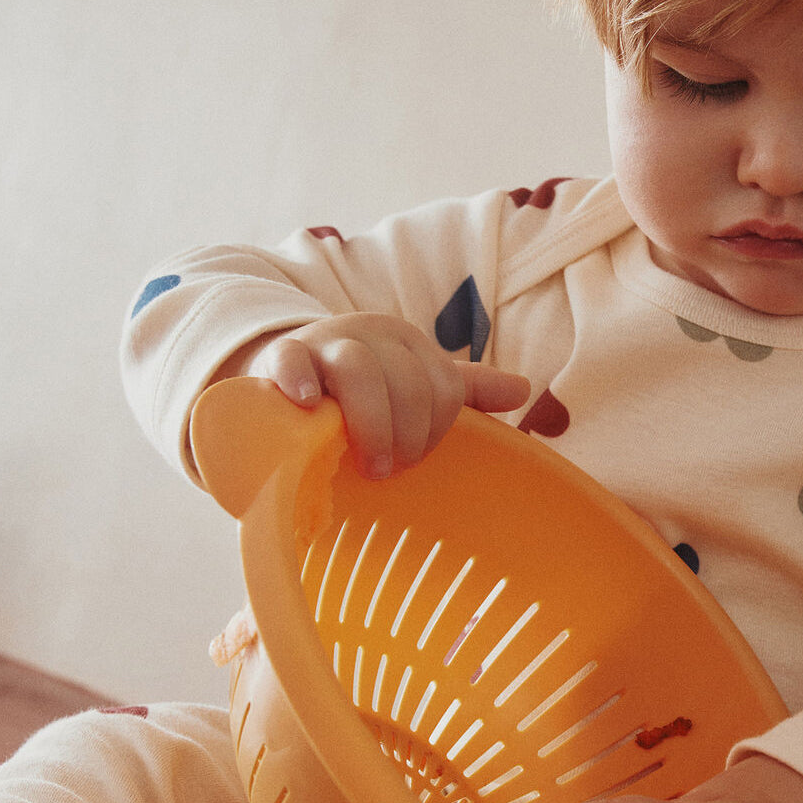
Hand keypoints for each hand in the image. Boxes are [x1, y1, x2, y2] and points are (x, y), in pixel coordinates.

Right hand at [227, 313, 529, 475]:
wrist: (286, 370)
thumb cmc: (360, 387)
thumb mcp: (412, 381)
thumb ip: (464, 388)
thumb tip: (523, 390)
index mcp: (407, 340)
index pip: (442, 385)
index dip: (436, 428)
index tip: (417, 456)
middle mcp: (370, 334)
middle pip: (406, 380)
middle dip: (407, 432)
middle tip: (393, 468)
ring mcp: (323, 344)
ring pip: (358, 370)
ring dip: (371, 423)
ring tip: (370, 465)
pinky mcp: (279, 357)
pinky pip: (290, 359)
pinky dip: (299, 379)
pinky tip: (306, 405)